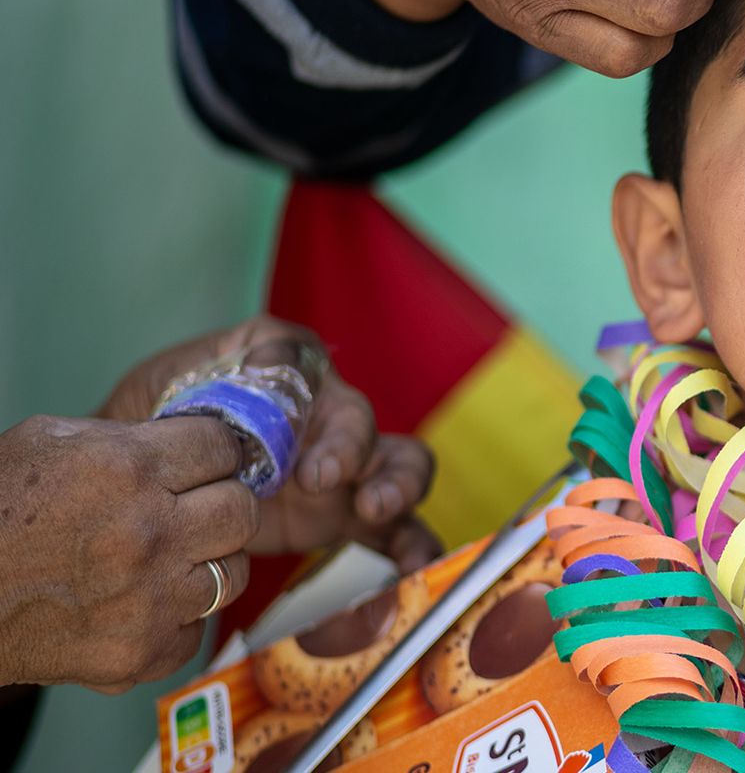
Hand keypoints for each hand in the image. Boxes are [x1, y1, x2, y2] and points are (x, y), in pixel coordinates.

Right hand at [0, 415, 253, 689]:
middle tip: (194, 509)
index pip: (223, 446)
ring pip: (234, 571)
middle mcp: (147, 533)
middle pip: (242, 510)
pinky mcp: (140, 651)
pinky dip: (178, 619)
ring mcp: (148, 597)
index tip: (201, 462)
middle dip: (221, 503)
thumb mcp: (50, 442)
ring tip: (170, 557)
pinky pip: (198, 629)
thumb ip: (127, 436)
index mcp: (127, 468)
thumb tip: (187, 439)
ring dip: (208, 562)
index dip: (212, 453)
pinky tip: (145, 602)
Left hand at [97, 317, 439, 569]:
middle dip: (346, 444)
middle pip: (356, 416)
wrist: (146, 500)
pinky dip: (412, 547)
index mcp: (277, 377)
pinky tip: (410, 569)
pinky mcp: (350, 518)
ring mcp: (345, 470)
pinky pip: (397, 529)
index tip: (266, 418)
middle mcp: (322, 416)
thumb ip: (198, 375)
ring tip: (374, 510)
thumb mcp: (161, 389)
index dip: (290, 382)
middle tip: (316, 479)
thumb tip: (257, 370)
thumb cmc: (155, 430)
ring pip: (400, 463)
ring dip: (397, 483)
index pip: (296, 362)